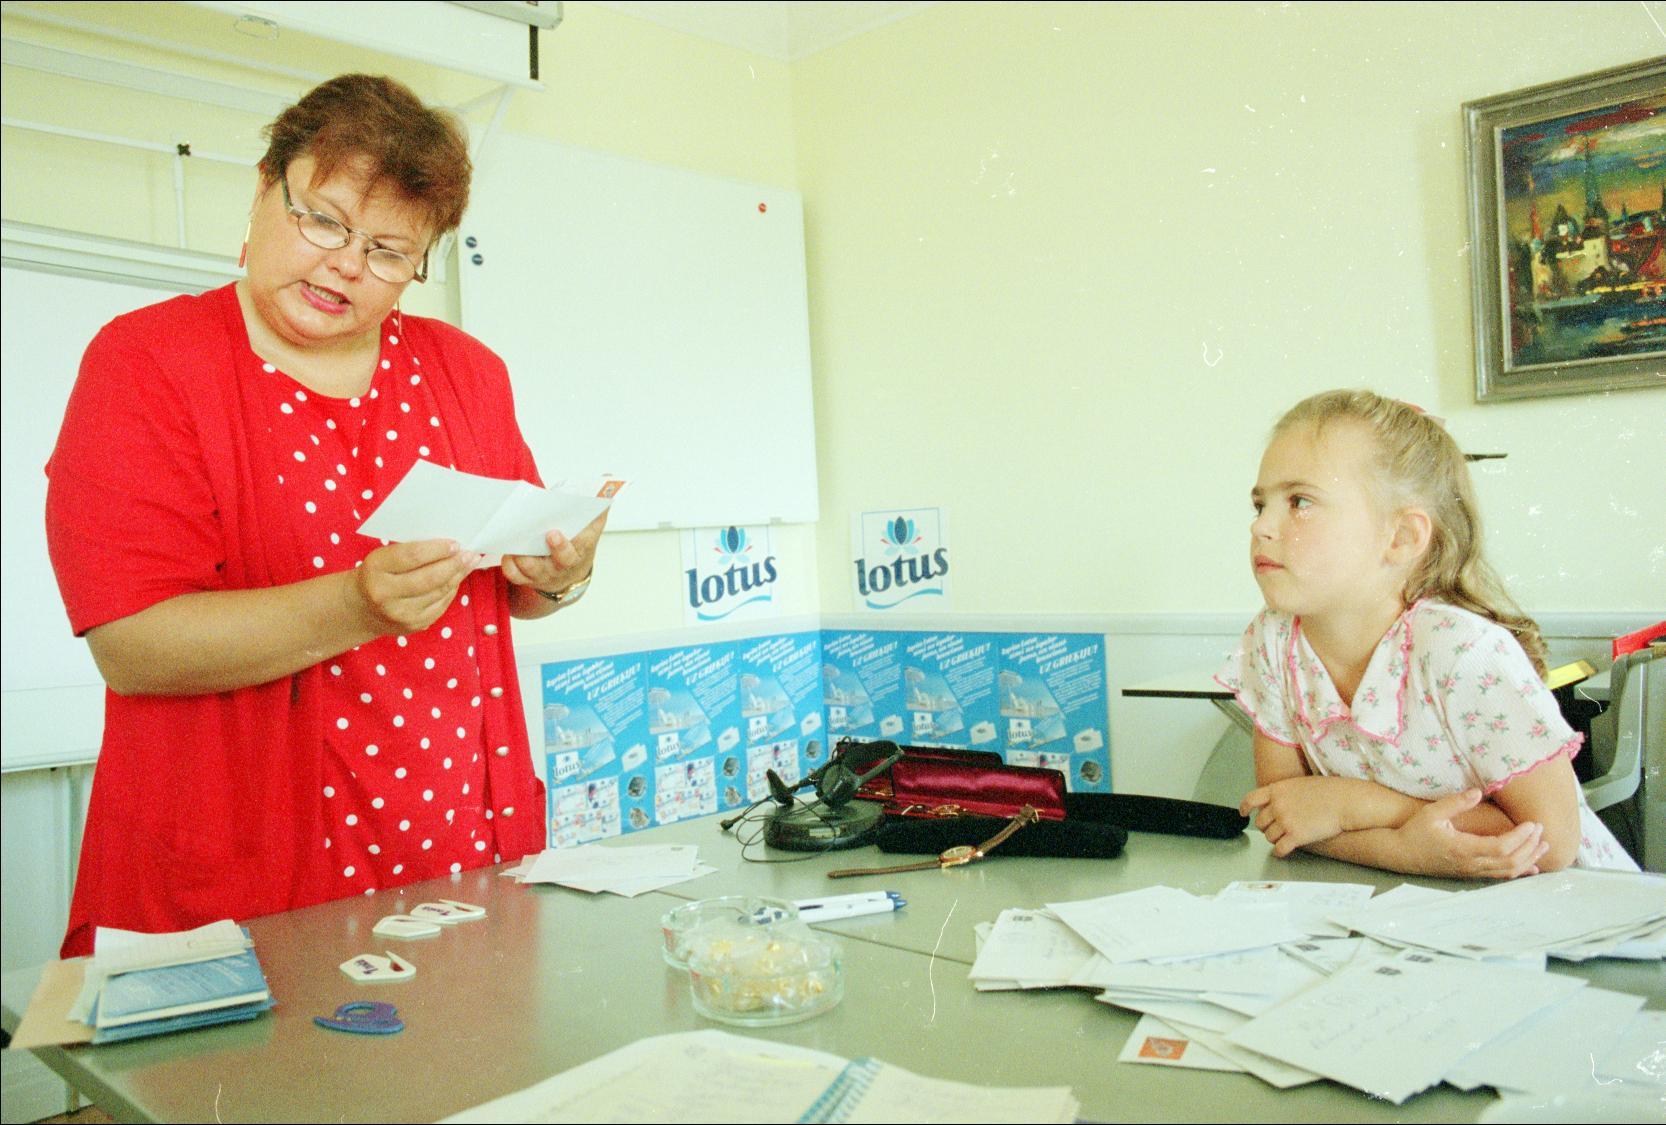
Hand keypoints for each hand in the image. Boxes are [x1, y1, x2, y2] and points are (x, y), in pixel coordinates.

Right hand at [351, 539, 476, 635]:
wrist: (362, 608)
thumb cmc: (378, 575)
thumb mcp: (384, 557)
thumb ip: (410, 550)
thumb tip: (448, 546)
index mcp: (376, 569)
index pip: (412, 556)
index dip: (437, 550)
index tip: (455, 544)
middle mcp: (385, 594)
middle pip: (429, 578)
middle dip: (454, 564)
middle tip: (470, 554)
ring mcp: (400, 613)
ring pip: (438, 592)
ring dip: (457, 576)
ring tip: (469, 563)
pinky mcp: (413, 625)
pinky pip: (440, 604)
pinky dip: (451, 590)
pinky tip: (457, 579)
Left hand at [502, 511, 607, 595]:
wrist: (569, 575)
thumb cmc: (578, 545)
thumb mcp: (591, 527)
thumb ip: (597, 505)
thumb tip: (606, 478)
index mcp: (581, 549)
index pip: (581, 545)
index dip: (569, 540)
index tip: (555, 532)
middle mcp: (564, 564)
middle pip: (562, 560)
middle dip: (555, 548)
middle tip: (547, 534)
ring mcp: (545, 573)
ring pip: (533, 568)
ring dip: (523, 556)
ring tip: (515, 539)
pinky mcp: (528, 579)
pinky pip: (516, 575)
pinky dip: (509, 565)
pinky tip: (507, 552)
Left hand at [1240, 777, 1344, 855]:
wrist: (1345, 801)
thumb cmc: (1329, 791)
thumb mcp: (1299, 784)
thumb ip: (1284, 793)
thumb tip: (1277, 802)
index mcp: (1277, 790)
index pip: (1251, 799)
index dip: (1245, 808)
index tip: (1244, 813)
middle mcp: (1277, 805)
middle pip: (1260, 822)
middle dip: (1266, 827)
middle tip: (1275, 829)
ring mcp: (1285, 821)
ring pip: (1268, 837)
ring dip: (1274, 839)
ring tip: (1284, 838)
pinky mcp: (1295, 836)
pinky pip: (1279, 849)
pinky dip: (1279, 852)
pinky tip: (1284, 851)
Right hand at [1392, 790, 1548, 879]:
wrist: (1401, 855)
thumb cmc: (1415, 832)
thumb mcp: (1432, 813)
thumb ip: (1455, 803)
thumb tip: (1478, 792)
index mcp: (1462, 849)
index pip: (1501, 847)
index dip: (1521, 837)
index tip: (1532, 824)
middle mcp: (1470, 864)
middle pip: (1510, 861)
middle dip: (1530, 846)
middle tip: (1540, 830)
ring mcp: (1472, 872)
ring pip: (1508, 872)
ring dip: (1529, 859)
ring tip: (1543, 846)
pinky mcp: (1471, 874)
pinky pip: (1501, 876)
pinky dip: (1519, 871)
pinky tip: (1532, 867)